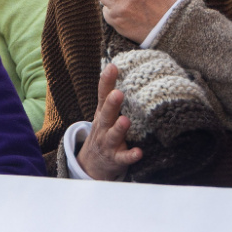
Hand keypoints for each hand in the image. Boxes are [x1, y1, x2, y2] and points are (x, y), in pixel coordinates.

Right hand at [75, 63, 142, 179]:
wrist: (92, 164)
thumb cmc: (104, 133)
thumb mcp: (104, 114)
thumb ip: (111, 95)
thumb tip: (118, 67)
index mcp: (102, 114)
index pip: (102, 95)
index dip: (106, 81)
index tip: (112, 67)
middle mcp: (103, 127)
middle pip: (105, 114)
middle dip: (111, 104)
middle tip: (118, 93)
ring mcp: (108, 143)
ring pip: (113, 136)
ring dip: (119, 128)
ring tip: (125, 120)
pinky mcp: (116, 159)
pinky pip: (123, 158)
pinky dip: (130, 156)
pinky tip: (138, 152)